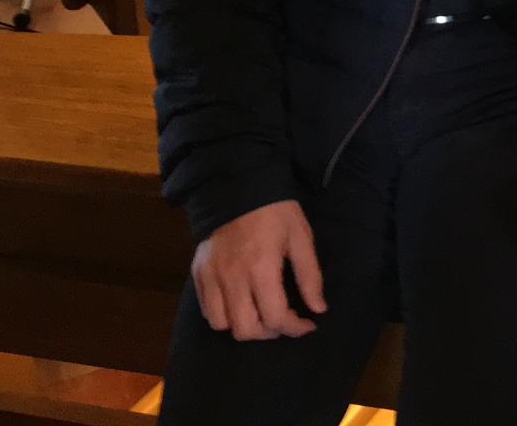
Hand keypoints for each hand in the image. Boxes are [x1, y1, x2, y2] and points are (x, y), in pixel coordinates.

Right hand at [190, 199, 325, 340]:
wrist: (237, 184)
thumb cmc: (275, 210)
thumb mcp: (301, 237)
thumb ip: (310, 276)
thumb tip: (318, 309)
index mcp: (261, 268)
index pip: (275, 316)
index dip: (294, 328)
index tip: (307, 325)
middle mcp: (233, 278)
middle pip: (246, 329)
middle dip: (269, 332)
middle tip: (283, 321)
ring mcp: (211, 276)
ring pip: (221, 324)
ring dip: (243, 326)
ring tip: (260, 315)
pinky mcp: (198, 273)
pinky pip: (206, 309)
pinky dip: (223, 315)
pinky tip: (239, 304)